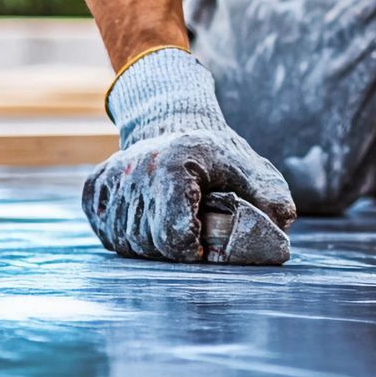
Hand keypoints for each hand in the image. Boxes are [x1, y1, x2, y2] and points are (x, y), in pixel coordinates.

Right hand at [84, 49, 294, 263]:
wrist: (174, 124)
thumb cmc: (218, 156)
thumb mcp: (251, 170)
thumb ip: (270, 199)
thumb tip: (281, 230)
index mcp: (176, 163)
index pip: (173, 233)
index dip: (191, 251)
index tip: (202, 248)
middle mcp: (136, 168)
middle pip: (150, 242)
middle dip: (174, 249)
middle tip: (191, 233)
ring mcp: (111, 179)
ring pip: (126, 242)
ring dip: (151, 244)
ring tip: (171, 223)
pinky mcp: (95, 189)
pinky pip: (106, 233)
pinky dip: (126, 236)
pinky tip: (146, 219)